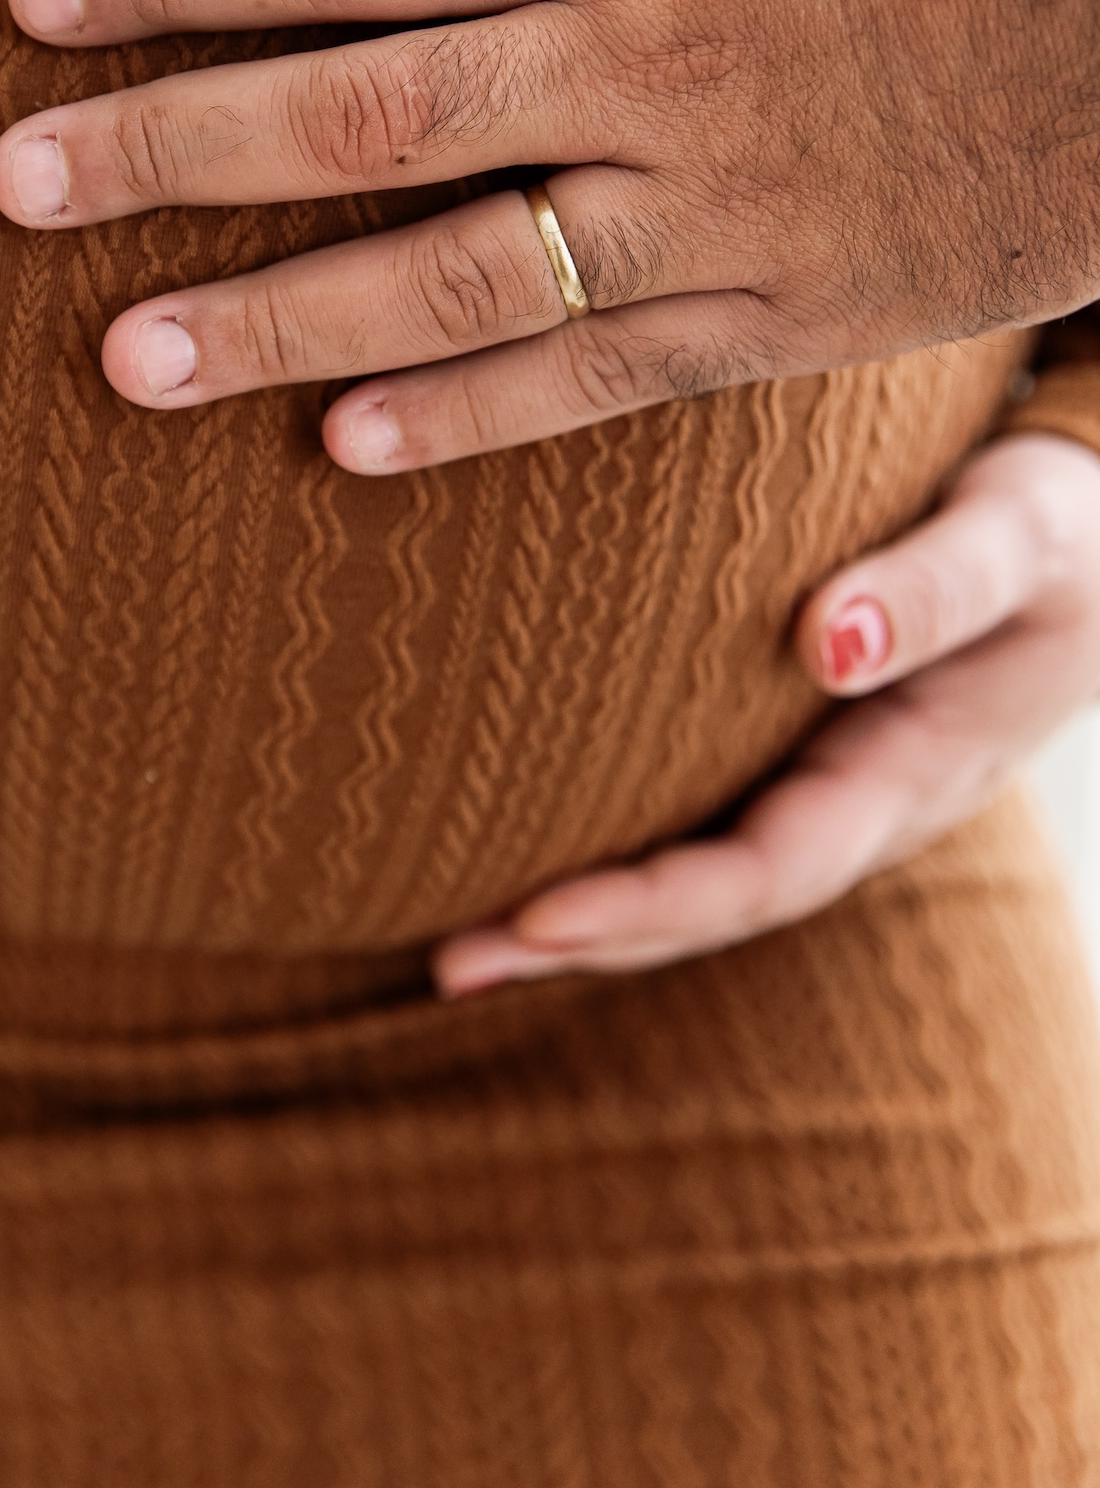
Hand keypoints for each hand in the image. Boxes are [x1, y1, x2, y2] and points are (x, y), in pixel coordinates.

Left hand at [0, 0, 1099, 471]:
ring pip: (444, 275)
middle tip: (6, 190)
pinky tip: (346, 448)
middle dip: (162, 150)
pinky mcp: (770, 314)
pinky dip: (466, 417)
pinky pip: (591, 380)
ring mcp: (696, 206)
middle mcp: (625, 63)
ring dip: (271, 318)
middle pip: (349, 116)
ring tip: (123, 359)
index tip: (29, 3)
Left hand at [434, 432, 1099, 991]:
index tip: (538, 917)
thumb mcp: (1021, 539)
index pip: (768, 868)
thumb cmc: (1058, 528)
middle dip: (585, 939)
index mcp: (907, 774)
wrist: (1096, 538)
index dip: (654, 904)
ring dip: (583, 919)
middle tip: (452, 959)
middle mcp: (856, 804)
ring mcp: (825, 787)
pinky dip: (610, 850)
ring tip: (452, 948)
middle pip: (712, 902)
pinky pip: (698, 817)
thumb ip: (935, 587)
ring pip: (698, 875)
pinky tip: (513, 855)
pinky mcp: (793, 751)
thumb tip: (829, 641)